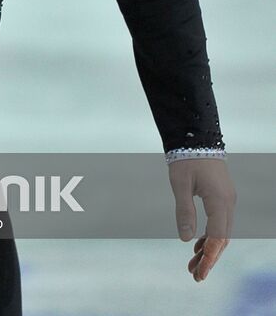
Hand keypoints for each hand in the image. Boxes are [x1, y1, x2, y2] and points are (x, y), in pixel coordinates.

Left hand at [168, 158, 235, 281]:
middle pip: (222, 238)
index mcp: (220, 201)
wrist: (197, 135)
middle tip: (195, 274)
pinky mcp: (222, 196)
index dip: (209, 257)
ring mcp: (227, 199)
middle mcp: (228, 203)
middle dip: (209, 258)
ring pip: (221, 231)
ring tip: (194, 264)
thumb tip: (186, 238)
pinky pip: (219, 222)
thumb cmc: (187, 157)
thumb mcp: (180, 184)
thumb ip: (184, 211)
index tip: (199, 273)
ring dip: (209, 248)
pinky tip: (198, 244)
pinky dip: (210, 235)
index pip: (217, 237)